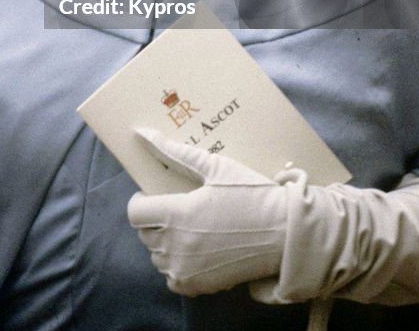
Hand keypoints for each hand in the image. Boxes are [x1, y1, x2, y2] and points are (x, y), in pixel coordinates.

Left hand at [127, 128, 295, 295]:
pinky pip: (172, 278)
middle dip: (155, 219)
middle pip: (144, 234)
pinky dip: (178, 264)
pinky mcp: (198, 287)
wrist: (283, 234)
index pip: (135, 212)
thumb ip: (176, 152)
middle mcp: (176, 247)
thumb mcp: (215, 167)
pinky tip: (197, 249)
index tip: (156, 195)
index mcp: (177, 215)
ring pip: (157, 256)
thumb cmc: (251, 194)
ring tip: (190, 228)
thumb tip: (144, 132)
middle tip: (178, 208)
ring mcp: (186, 271)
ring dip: (165, 242)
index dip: (142, 201)